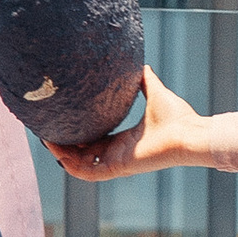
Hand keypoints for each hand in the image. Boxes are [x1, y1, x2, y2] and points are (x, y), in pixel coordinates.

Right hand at [49, 64, 206, 182]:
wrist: (190, 133)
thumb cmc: (178, 118)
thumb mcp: (155, 93)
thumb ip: (145, 81)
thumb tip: (141, 64)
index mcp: (125, 140)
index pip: (95, 140)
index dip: (77, 134)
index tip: (62, 121)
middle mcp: (119, 152)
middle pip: (83, 153)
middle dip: (63, 145)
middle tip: (47, 131)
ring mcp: (118, 162)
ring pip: (81, 164)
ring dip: (62, 155)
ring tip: (47, 140)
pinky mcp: (119, 167)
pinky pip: (89, 172)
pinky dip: (72, 165)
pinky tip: (59, 154)